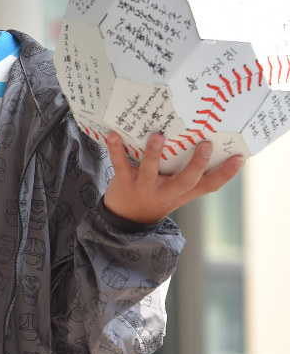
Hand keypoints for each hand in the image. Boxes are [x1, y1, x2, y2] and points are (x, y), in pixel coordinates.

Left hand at [103, 131, 244, 224]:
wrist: (126, 218)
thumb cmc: (156, 195)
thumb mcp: (176, 191)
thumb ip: (188, 173)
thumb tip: (204, 143)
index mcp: (182, 192)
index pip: (209, 185)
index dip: (225, 174)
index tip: (239, 158)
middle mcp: (166, 191)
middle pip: (186, 181)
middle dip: (196, 164)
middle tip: (205, 145)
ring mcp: (145, 187)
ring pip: (151, 171)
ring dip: (154, 153)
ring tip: (158, 137)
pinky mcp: (125, 182)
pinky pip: (120, 164)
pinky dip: (117, 149)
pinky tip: (114, 135)